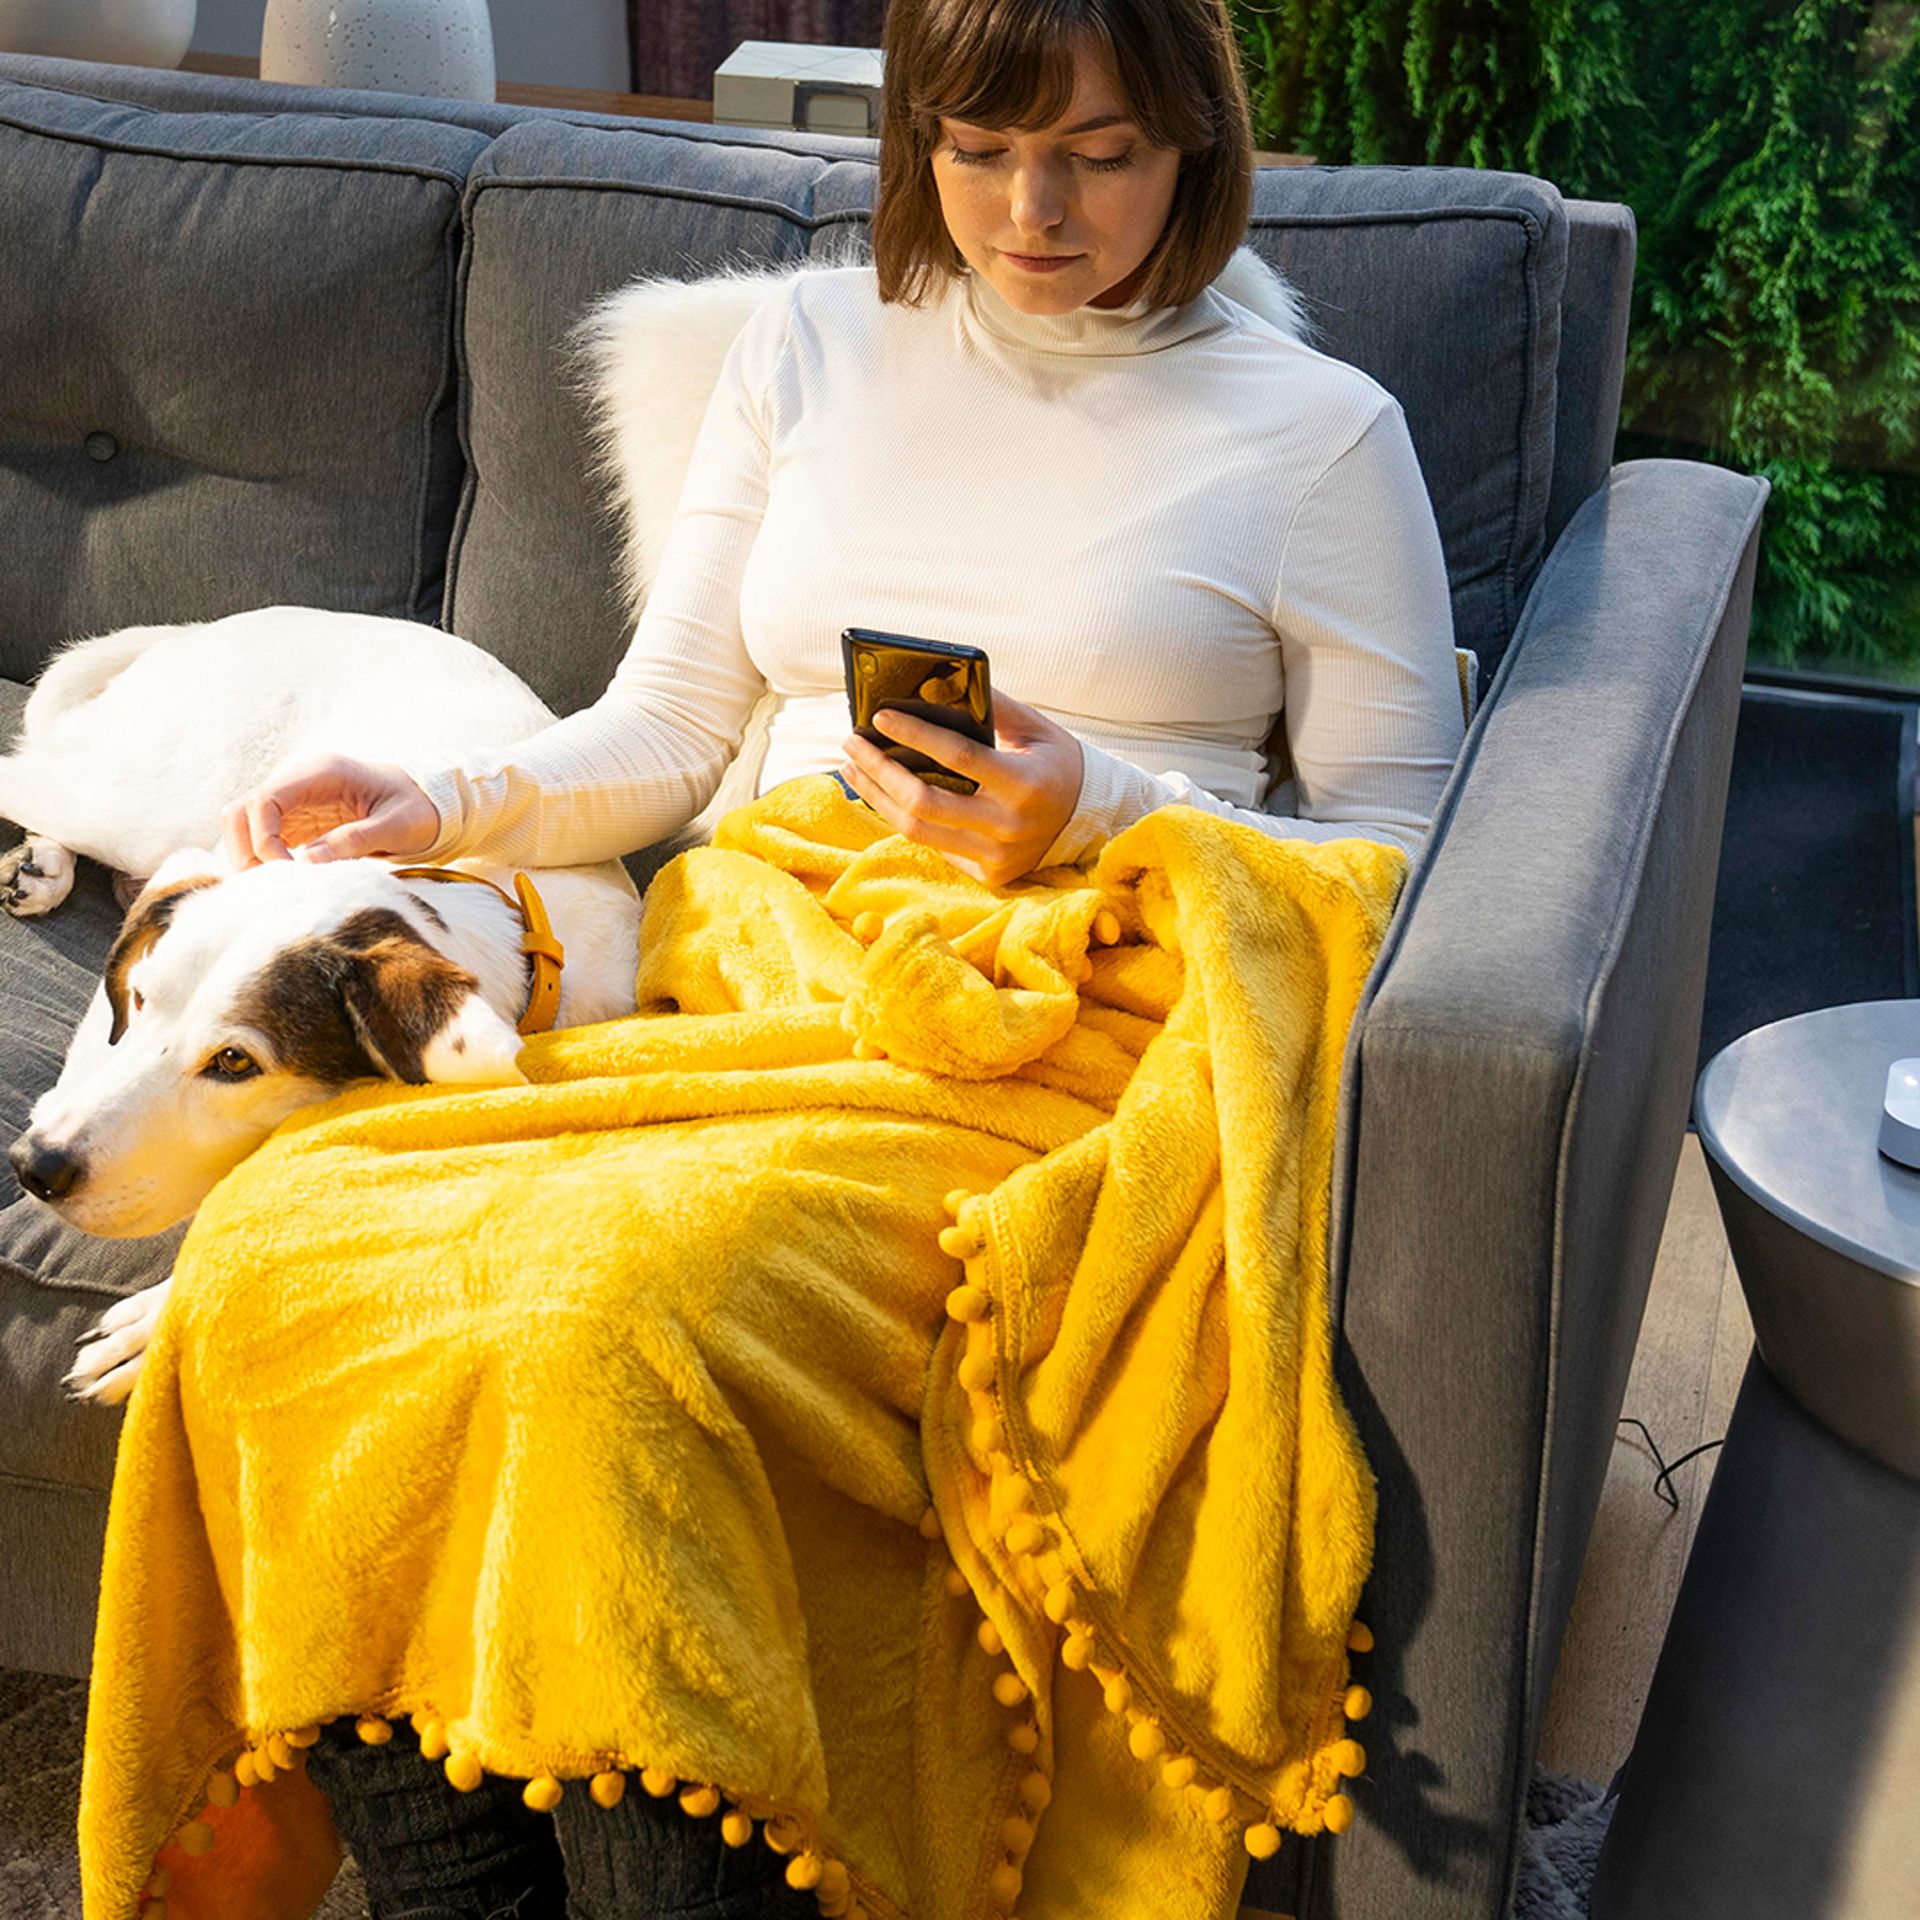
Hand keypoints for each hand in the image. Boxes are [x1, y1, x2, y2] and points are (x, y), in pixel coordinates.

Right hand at [221, 753, 439, 868]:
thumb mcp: (398, 825)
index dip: (263, 839)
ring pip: (245, 824)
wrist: (430, 802)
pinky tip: (283, 883)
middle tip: (270, 886)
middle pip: (241, 810)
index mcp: (323, 772)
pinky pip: (265, 838)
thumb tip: (309, 861)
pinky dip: (264, 860)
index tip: (287, 872)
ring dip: (250, 856)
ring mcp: (297, 800)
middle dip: (246, 850)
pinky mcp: (300, 821)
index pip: (265, 800)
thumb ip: (356, 840)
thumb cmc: (419, 809)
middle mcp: (300, 781)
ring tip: (276, 888)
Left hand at [839, 691, 1083, 888]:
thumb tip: (937, 685)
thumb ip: (995, 706)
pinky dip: (902, 817)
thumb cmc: (1057, 764)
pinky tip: (882, 793)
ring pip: (917, 831)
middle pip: (923, 802)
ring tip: (853, 767)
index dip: (914, 735)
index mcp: (1025, 783)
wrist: (1090, 820)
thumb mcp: (1037, 729)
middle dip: (878, 770)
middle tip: (852, 742)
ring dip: (876, 797)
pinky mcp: (989, 875)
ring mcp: (998, 856)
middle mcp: (1009, 825)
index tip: (879, 716)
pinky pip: (933, 845)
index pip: (959, 757)